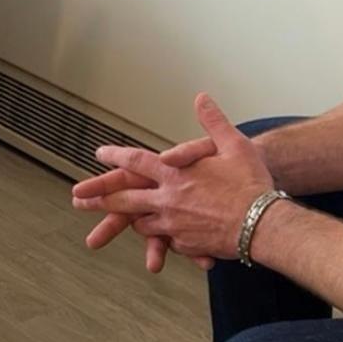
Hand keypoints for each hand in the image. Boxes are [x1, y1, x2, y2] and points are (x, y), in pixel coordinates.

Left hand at [72, 94, 271, 262]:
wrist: (264, 223)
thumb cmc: (252, 183)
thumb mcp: (235, 145)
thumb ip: (214, 122)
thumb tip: (202, 97)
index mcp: (175, 174)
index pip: (136, 162)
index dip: (116, 157)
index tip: (99, 154)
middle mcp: (168, 200)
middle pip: (124, 199)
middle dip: (99, 198)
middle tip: (78, 200)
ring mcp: (174, 225)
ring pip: (142, 224)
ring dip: (134, 219)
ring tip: (125, 220)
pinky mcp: (186, 244)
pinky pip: (169, 242)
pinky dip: (166, 240)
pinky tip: (165, 241)